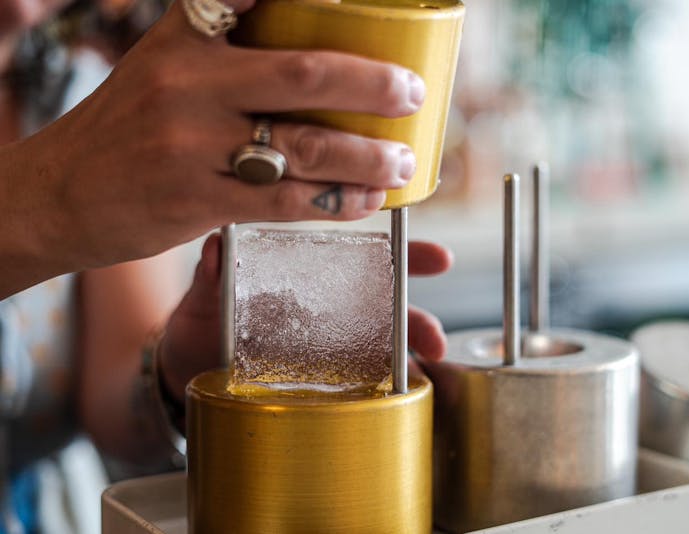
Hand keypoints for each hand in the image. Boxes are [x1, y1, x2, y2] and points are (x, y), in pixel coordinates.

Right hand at [1, 1, 424, 295]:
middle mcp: (189, 85)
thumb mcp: (165, 63)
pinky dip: (333, 202)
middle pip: (303, 76)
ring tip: (401, 160)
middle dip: (371, 85)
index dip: (319, 3)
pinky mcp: (196, 201)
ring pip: (303, 148)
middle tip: (412, 93)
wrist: (59, 192)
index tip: (365, 2)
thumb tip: (308, 55)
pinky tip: (364, 201)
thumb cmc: (127, 127)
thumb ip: (226, 45)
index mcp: (186, 38)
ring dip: (365, 158)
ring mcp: (191, 146)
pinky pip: (284, 203)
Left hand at [159, 233, 452, 399]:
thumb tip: (216, 245)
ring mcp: (328, 350)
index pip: (365, 258)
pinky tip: (392, 401)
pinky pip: (361, 387)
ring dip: (407, 360)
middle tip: (434, 339)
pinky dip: (382, 393)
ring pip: (382, 349)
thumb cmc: (199, 326)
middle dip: (419, 320)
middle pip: (387, 307)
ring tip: (418, 374)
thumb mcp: (203, 299)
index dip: (406, 254)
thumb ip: (212, 275)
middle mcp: (328, 310)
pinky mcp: (320, 385)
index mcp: (310, 277)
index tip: (441, 258)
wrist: (182, 374)